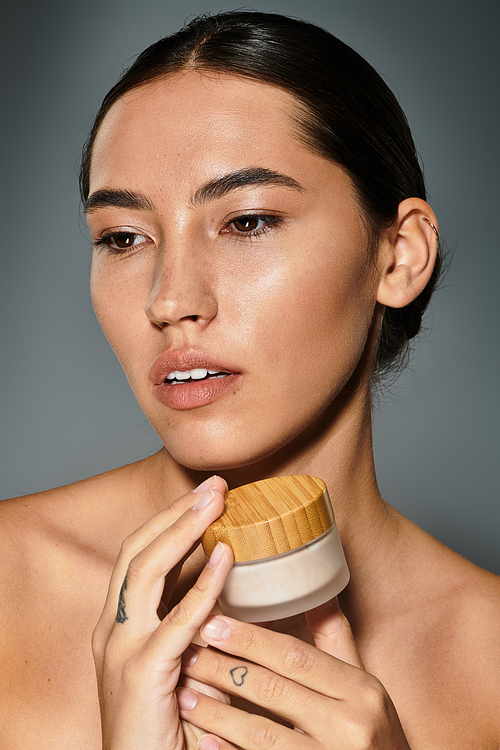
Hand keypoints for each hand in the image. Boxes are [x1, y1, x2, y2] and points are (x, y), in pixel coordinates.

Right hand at [92, 476, 233, 749]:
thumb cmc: (165, 725)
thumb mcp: (176, 663)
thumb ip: (193, 626)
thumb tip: (229, 585)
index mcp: (117, 624)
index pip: (137, 556)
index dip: (168, 521)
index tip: (205, 496)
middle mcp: (111, 629)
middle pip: (137, 552)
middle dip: (176, 513)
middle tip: (216, 485)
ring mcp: (121, 650)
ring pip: (146, 572)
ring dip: (183, 531)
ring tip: (218, 502)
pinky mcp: (141, 675)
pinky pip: (176, 621)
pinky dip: (202, 585)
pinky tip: (225, 558)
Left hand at [177, 598, 409, 748]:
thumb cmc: (373, 734)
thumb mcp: (364, 686)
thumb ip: (335, 639)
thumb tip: (314, 586)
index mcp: (361, 690)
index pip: (296, 657)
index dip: (251, 640)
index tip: (213, 624)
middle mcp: (349, 726)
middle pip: (274, 690)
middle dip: (225, 670)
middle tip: (188, 654)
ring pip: (261, 734)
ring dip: (218, 714)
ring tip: (186, 696)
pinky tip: (204, 743)